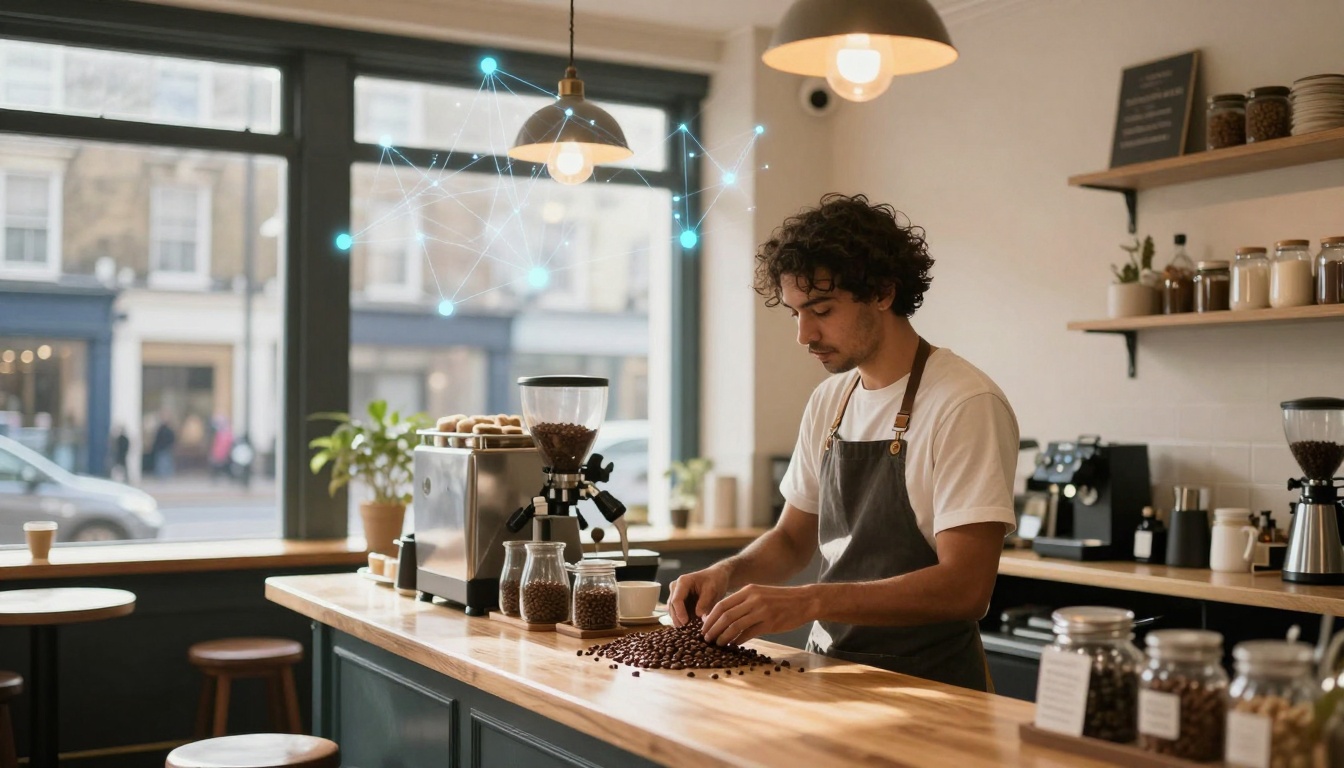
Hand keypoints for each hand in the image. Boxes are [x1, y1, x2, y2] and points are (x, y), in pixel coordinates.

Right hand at [666, 565, 729, 626]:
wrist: (716, 577)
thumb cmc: (715, 581)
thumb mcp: (712, 589)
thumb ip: (705, 601)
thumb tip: (698, 614)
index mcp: (683, 582)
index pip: (676, 599)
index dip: (679, 612)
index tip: (685, 622)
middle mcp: (676, 587)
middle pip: (672, 606)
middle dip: (677, 618)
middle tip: (684, 629)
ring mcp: (676, 594)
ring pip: (672, 610)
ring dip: (678, 620)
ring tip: (686, 630)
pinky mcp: (679, 602)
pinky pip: (677, 612)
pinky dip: (681, 619)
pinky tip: (688, 627)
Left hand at [701, 584, 816, 645]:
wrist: (804, 601)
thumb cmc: (781, 599)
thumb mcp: (760, 594)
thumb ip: (744, 602)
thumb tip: (725, 616)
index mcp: (748, 590)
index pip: (722, 604)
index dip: (710, 618)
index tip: (703, 628)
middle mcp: (753, 599)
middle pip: (725, 615)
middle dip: (712, 629)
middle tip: (706, 639)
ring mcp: (762, 611)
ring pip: (735, 626)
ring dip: (723, 637)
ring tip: (717, 644)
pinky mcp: (770, 623)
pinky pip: (748, 634)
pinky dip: (738, 641)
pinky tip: (733, 645)